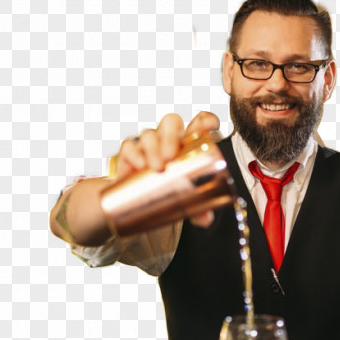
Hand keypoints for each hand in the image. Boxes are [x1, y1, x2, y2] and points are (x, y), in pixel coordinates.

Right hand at [113, 112, 221, 227]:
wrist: (141, 203)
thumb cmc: (170, 192)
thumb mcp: (187, 201)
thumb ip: (199, 209)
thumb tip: (205, 219)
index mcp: (188, 144)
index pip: (199, 123)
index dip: (205, 120)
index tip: (210, 125)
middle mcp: (168, 140)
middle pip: (170, 123)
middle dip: (170, 136)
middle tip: (170, 156)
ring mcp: (148, 145)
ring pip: (149, 134)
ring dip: (152, 148)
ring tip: (157, 168)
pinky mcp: (130, 155)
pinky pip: (129, 146)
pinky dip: (134, 154)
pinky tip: (139, 165)